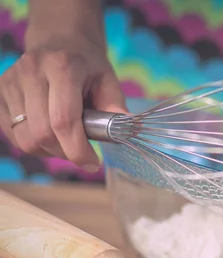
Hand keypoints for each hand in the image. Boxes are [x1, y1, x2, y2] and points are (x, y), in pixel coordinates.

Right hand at [0, 37, 126, 168]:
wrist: (59, 40)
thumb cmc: (87, 66)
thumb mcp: (108, 81)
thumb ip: (115, 107)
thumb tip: (124, 134)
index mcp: (62, 66)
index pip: (63, 121)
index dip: (77, 150)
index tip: (93, 163)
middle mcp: (31, 71)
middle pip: (42, 134)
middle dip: (65, 153)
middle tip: (82, 151)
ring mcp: (10, 81)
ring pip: (24, 139)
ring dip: (49, 151)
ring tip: (66, 140)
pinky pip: (11, 134)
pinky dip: (32, 143)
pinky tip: (48, 133)